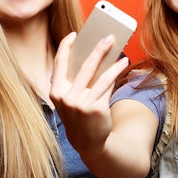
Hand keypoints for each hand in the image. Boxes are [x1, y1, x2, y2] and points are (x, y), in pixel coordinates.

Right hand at [49, 32, 128, 154]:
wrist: (88, 142)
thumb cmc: (79, 115)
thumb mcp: (69, 100)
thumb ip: (74, 81)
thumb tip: (92, 55)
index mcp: (56, 91)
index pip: (59, 63)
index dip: (65, 47)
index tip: (74, 35)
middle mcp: (67, 97)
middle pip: (84, 66)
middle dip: (97, 50)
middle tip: (107, 38)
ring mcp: (81, 104)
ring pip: (99, 76)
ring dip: (111, 61)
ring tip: (119, 50)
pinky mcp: (96, 108)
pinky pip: (107, 86)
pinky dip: (115, 73)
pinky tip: (122, 65)